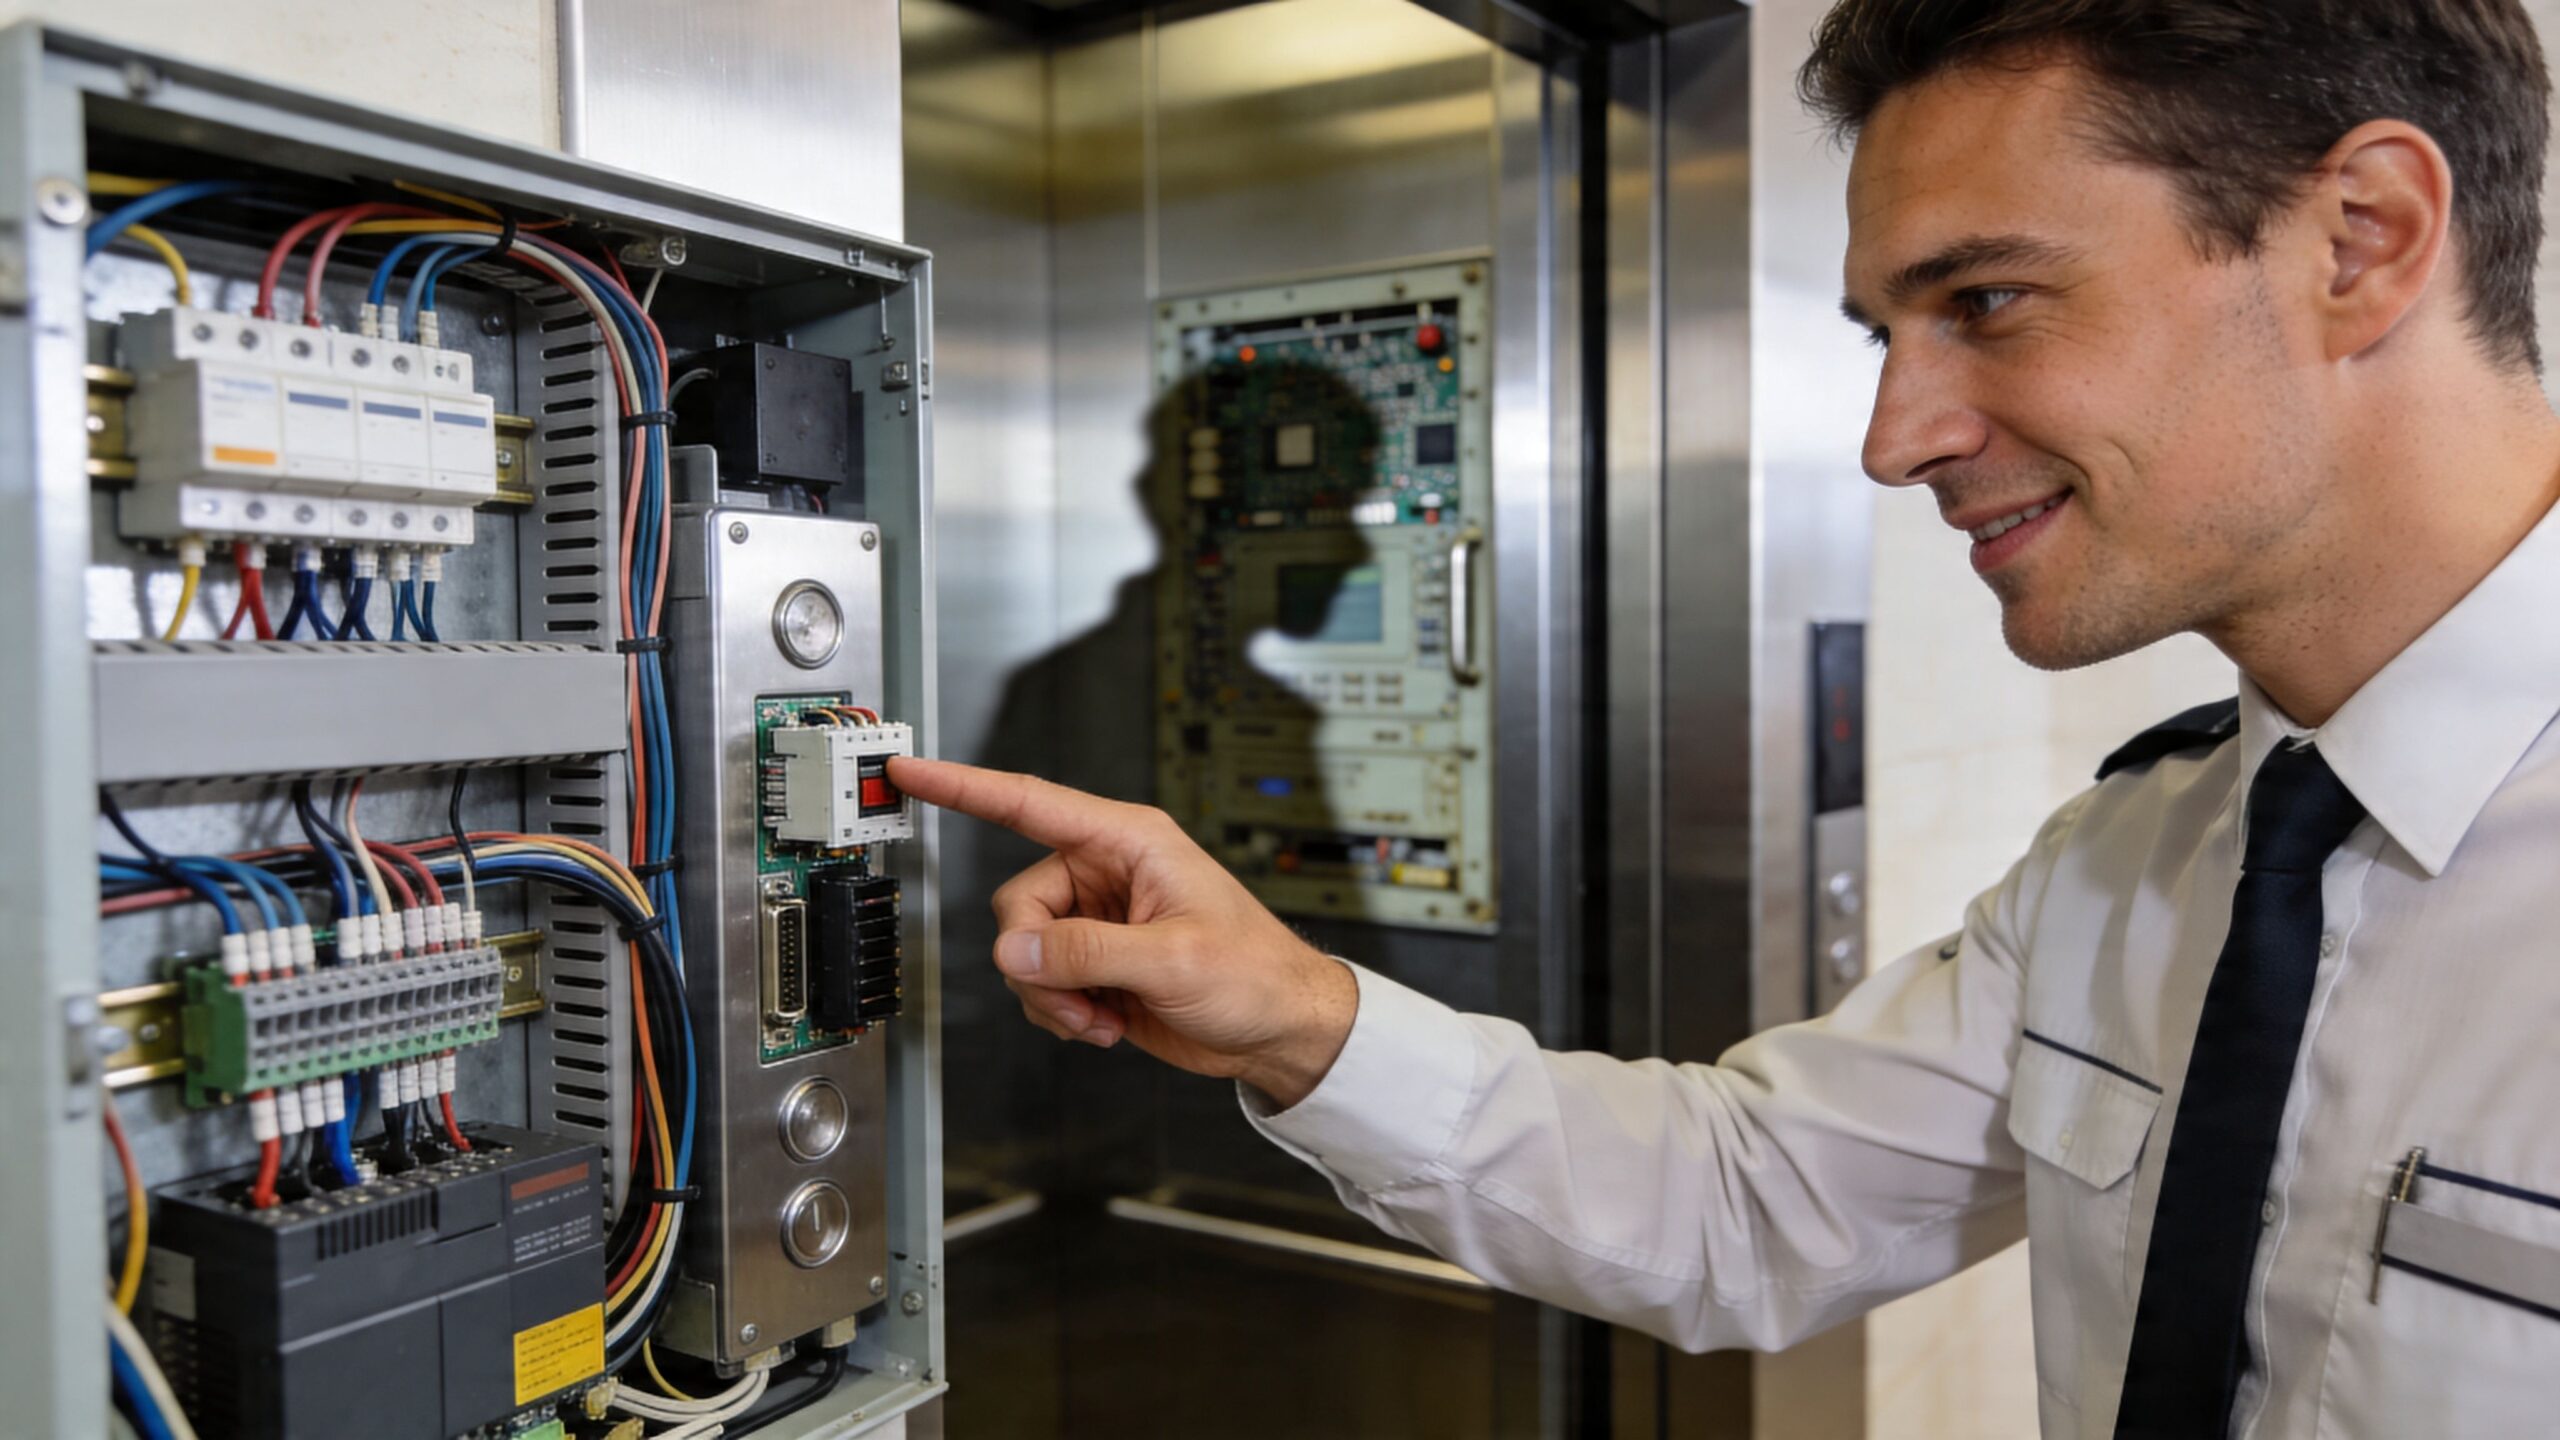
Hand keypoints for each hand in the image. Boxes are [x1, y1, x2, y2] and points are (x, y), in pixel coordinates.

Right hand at [887, 756, 1357, 1108]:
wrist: (1279, 1029)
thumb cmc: (1256, 974)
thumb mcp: (1174, 959)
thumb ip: (1089, 952)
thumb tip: (1018, 951)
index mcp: (1129, 842)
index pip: (1027, 803)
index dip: (962, 785)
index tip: (910, 770)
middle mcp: (1107, 874)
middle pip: (1019, 904)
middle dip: (1038, 959)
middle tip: (1080, 993)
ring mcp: (1098, 920)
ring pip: (1025, 950)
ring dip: (1053, 995)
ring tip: (1104, 1014)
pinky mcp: (1096, 963)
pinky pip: (1041, 982)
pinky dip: (1062, 1011)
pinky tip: (1107, 1021)